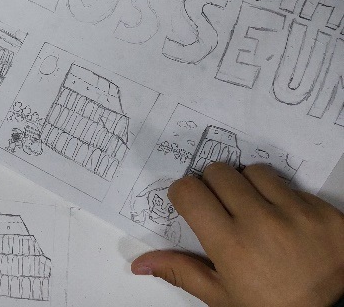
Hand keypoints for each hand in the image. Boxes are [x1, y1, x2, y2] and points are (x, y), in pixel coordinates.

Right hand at [131, 163, 343, 306]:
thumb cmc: (269, 306)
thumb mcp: (222, 296)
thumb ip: (181, 271)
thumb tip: (140, 263)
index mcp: (229, 244)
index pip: (189, 190)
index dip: (185, 193)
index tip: (191, 203)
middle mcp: (261, 222)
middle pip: (219, 171)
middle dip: (214, 184)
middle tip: (221, 205)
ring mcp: (297, 214)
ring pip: (255, 171)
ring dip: (249, 185)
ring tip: (256, 209)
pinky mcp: (325, 212)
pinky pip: (293, 186)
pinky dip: (284, 198)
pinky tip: (286, 221)